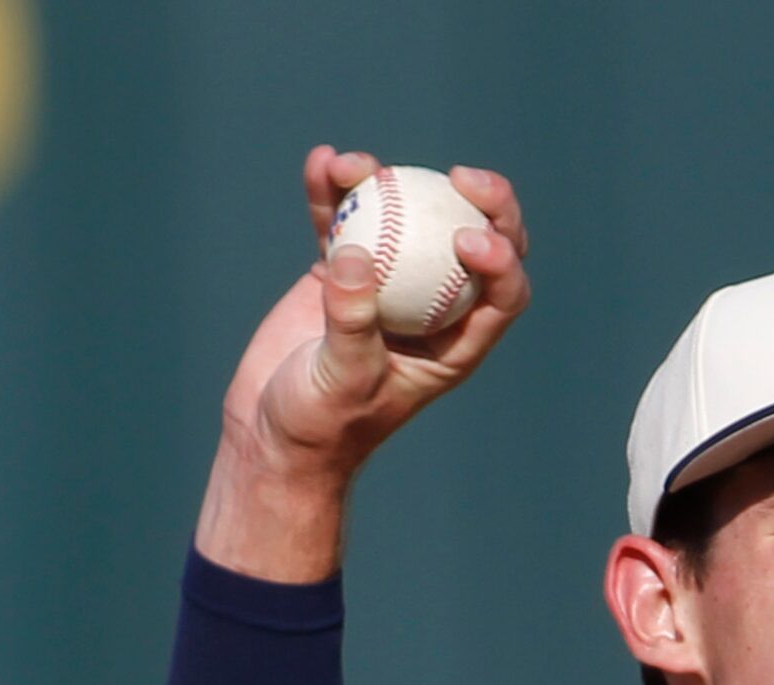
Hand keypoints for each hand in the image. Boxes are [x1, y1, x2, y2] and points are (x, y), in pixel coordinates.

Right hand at [197, 147, 530, 578]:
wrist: (270, 433)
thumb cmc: (319, 424)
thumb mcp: (341, 380)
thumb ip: (352, 321)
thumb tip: (356, 254)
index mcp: (455, 345)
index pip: (502, 293)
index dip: (503, 258)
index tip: (467, 237)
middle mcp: (430, 308)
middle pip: (475, 243)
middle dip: (484, 203)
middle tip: (461, 176)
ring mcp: (386, 284)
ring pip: (407, 220)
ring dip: (390, 182)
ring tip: (354, 164)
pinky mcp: (340, 272)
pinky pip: (345, 220)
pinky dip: (334, 191)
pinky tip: (321, 161)